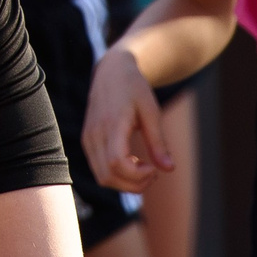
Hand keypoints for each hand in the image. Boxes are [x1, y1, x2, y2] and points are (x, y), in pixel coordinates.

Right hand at [83, 47, 173, 193]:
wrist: (112, 71)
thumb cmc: (134, 89)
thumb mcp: (151, 111)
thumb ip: (158, 142)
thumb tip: (169, 169)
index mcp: (112, 123)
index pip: (117, 162)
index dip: (137, 175)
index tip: (154, 168)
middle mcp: (95, 133)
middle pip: (108, 176)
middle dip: (134, 185)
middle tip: (153, 172)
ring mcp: (88, 138)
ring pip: (101, 177)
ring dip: (125, 183)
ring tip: (144, 169)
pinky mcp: (87, 141)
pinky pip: (98, 169)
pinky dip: (116, 175)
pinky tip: (131, 162)